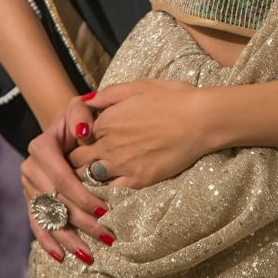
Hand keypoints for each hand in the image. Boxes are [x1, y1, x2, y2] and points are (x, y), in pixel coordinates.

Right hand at [20, 99, 115, 265]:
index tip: (105, 210)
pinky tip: (61, 257)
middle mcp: (30, 168)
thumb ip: (81, 112)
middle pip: (57, 202)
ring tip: (89, 255)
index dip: (82, 196)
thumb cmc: (79, 118)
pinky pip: (36, 224)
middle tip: (106, 236)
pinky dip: (48, 242)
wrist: (65, 128)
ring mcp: (28, 186)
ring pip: (48, 217)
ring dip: (68, 239)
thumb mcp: (80, 107)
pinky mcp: (31, 200)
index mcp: (41, 147)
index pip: (62, 178)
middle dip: (82, 221)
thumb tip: (83, 132)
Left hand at [66, 78, 215, 188]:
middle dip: (76, 160)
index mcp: (106, 120)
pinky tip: (113, 185)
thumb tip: (87, 100)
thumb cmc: (173, 98)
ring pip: (89, 177)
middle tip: (84, 160)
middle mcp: (108, 145)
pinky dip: (107, 189)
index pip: (77, 136)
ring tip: (96, 174)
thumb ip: (108, 94)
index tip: (85, 140)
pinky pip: (110, 191)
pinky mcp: (137, 181)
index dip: (80, 138)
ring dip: (88, 176)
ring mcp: (122, 165)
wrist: (201, 120)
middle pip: (77, 160)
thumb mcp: (139, 86)